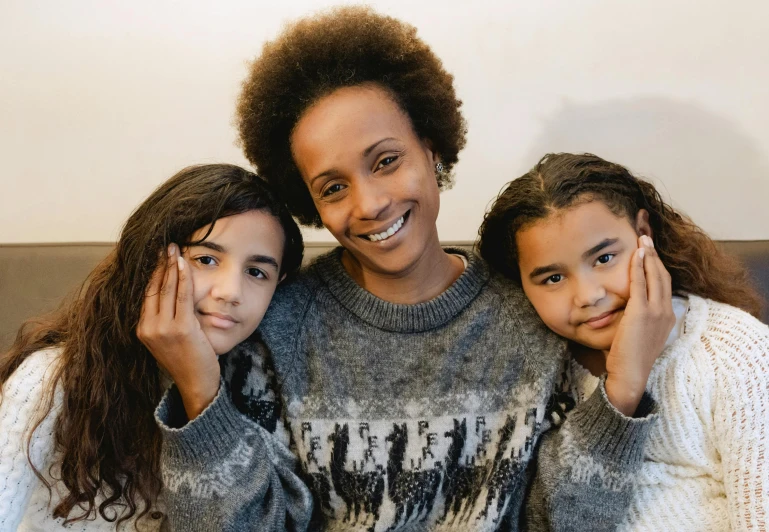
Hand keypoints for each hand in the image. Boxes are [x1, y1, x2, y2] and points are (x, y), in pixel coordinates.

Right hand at [137, 244, 220, 419]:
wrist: (197, 384)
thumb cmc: (188, 360)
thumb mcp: (169, 339)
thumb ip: (166, 319)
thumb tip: (171, 295)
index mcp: (143, 330)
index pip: (147, 295)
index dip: (152, 273)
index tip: (158, 257)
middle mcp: (149, 329)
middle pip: (154, 289)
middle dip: (160, 264)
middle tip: (166, 245)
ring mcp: (163, 329)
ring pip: (166, 290)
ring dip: (171, 266)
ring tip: (174, 249)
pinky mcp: (181, 329)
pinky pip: (182, 297)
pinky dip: (182, 278)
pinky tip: (184, 264)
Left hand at [605, 235, 674, 415]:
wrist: (629, 374)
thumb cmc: (628, 356)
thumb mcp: (637, 332)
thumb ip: (635, 316)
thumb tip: (624, 305)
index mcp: (667, 315)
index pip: (663, 283)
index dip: (657, 263)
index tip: (650, 248)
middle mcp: (666, 311)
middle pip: (663, 274)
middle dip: (655, 253)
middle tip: (646, 234)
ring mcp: (657, 311)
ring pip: (655, 275)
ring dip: (649, 254)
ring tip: (643, 238)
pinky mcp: (643, 312)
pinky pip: (641, 283)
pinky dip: (640, 266)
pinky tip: (637, 254)